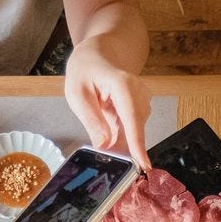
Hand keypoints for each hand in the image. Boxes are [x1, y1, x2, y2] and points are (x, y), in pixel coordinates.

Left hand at [64, 39, 150, 169]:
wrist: (98, 56)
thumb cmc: (85, 71)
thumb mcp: (77, 94)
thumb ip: (91, 120)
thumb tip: (103, 147)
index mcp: (123, 86)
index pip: (132, 120)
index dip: (137, 145)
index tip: (143, 165)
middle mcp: (139, 94)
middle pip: (135, 131)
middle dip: (123, 149)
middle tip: (108, 162)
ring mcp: (142, 102)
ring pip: (133, 133)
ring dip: (119, 143)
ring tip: (101, 131)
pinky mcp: (141, 111)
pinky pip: (131, 132)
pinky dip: (120, 138)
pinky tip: (108, 129)